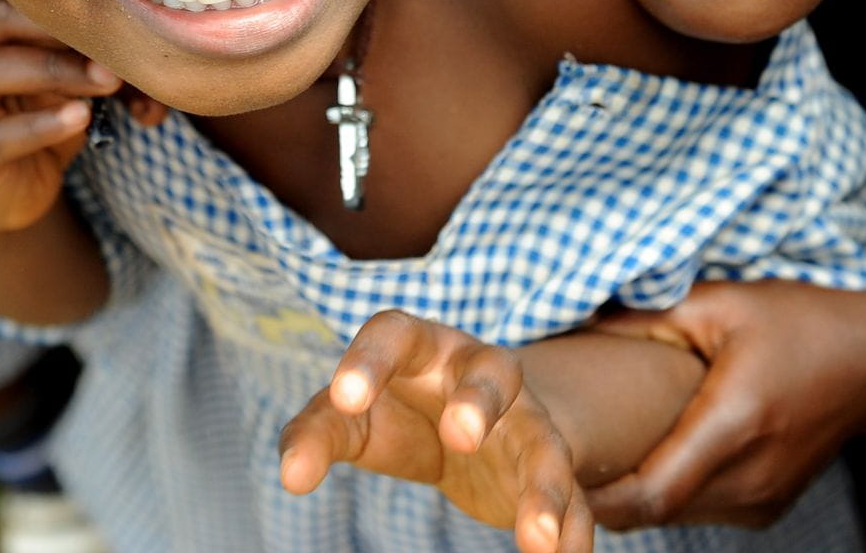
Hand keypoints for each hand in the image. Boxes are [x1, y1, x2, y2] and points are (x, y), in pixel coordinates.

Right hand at [0, 0, 123, 234]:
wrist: (13, 192)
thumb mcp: (66, 75)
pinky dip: (43, 124)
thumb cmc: (41, 115)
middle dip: (60, 25)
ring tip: (107, 80)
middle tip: (115, 37)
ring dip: (55, 70)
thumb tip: (148, 32)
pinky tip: (81, 117)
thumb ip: (93, 48)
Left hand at [279, 311, 593, 552]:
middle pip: (491, 371)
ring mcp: (522, 420)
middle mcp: (479, 373)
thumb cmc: (393, 407)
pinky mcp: (543, 467)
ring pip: (542, 442)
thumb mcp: (352, 418)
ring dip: (543, 486)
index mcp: (421, 348)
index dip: (369, 360)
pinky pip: (574, 497)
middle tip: (460, 435)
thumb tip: (290, 476)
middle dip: (479, 400)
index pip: (395, 333)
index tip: (342, 397)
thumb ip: (318, 434)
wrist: (461, 423)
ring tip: (535, 536)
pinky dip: (572, 529)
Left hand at [584, 280, 865, 528]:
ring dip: (634, 494)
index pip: (652, 493)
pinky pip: (702, 509)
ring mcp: (763, 497)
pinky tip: (646, 455)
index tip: (556, 470)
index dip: (597, 495)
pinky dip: (668, 491)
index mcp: (734, 422)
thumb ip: (646, 318)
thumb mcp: (720, 303)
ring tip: (594, 454)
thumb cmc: (798, 321)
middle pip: (656, 512)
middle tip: (559, 456)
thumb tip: (575, 324)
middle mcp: (751, 475)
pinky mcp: (769, 504)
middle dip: (603, 493)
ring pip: (676, 516)